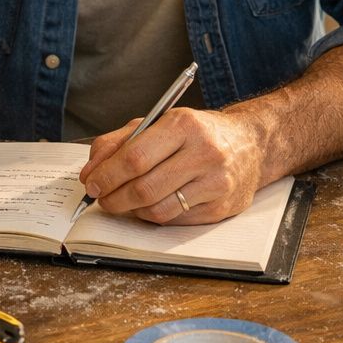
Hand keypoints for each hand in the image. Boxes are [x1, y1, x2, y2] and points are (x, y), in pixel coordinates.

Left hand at [78, 107, 270, 224]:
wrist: (250, 144)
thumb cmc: (197, 133)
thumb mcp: (158, 123)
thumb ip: (119, 142)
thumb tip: (91, 171)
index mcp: (184, 125)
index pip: (135, 157)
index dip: (107, 175)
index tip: (92, 184)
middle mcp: (204, 152)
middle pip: (145, 187)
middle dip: (114, 197)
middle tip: (102, 198)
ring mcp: (216, 183)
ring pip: (158, 209)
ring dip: (132, 210)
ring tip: (123, 202)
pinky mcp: (221, 207)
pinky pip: (174, 220)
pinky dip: (153, 216)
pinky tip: (149, 205)